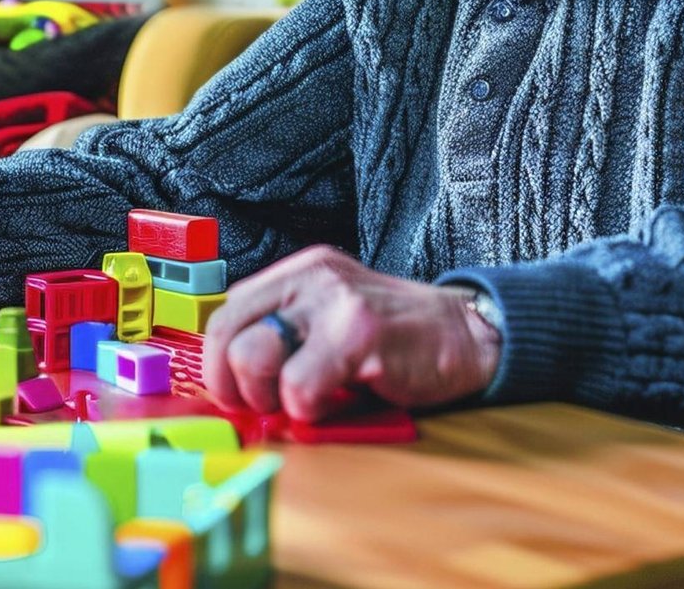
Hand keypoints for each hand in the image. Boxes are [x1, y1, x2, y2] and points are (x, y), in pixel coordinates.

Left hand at [201, 245, 500, 421]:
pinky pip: (300, 384)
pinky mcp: (359, 333)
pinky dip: (306, 409)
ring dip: (268, 396)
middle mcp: (310, 279)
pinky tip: (331, 405)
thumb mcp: (328, 319)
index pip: (225, 313)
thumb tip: (233, 384)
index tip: (233, 393)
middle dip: (234, 384)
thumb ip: (285, 337)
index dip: (217, 363)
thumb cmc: (393, 338)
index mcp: (296, 273)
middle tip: (265, 406)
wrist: (466, 333)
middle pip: (227, 333)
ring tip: (299, 403)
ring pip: (253, 355)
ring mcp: (334, 302)